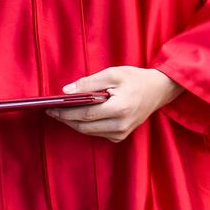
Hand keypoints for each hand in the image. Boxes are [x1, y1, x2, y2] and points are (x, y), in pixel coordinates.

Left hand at [45, 66, 183, 142]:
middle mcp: (122, 125)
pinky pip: (98, 133)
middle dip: (66, 119)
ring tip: (60, 113)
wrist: (158, 90)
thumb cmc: (135, 79)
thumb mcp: (112, 74)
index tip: (51, 108)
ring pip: (90, 132)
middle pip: (85, 126)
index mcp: (120, 109)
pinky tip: (76, 117)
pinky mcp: (121, 136)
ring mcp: (122, 133)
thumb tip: (66, 91)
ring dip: (74, 123)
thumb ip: (88, 83)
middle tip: (51, 111)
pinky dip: (86, 126)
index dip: (66, 112)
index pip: (86, 114)